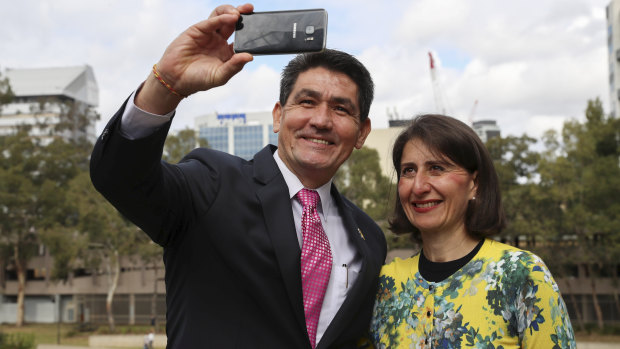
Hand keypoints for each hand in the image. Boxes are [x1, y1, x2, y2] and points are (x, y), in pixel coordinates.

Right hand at [136, 3, 253, 113]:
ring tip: (239, 13)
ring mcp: (209, 34)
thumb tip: (250, 56)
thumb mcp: (220, 76)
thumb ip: (235, 66)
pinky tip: (230, 18)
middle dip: (243, 15)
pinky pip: (211, 21)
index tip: (259, 28)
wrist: (176, 80)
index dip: (250, 32)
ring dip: (232, 12)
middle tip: (251, 10)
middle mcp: (219, 41)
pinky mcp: (197, 30)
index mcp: (227, 52)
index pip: (242, 38)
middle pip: (234, 23)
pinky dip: (221, 17)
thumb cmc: (198, 80)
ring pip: (222, 16)